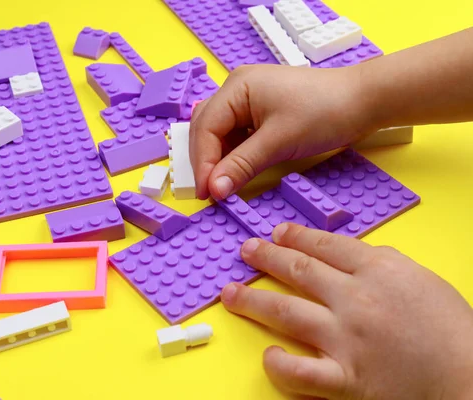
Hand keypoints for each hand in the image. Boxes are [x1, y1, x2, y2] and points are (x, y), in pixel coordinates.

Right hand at [189, 64, 376, 199]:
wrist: (364, 100)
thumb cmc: (326, 110)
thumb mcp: (279, 141)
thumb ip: (242, 165)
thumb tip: (215, 188)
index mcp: (237, 86)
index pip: (206, 128)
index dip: (203, 163)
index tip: (207, 192)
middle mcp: (237, 89)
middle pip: (207, 129)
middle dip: (206, 161)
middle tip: (210, 191)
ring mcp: (248, 99)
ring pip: (220, 134)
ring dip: (219, 159)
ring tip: (222, 184)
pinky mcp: (260, 111)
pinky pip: (237, 135)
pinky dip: (234, 155)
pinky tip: (237, 171)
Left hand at [221, 223, 472, 398]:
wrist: (472, 377)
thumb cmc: (452, 330)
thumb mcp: (420, 279)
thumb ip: (380, 264)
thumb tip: (347, 256)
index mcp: (378, 270)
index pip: (325, 245)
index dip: (295, 236)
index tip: (277, 233)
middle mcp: (357, 300)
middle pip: (299, 270)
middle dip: (267, 257)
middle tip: (247, 250)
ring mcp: (347, 340)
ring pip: (287, 313)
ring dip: (253, 301)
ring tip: (230, 292)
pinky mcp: (347, 380)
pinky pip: (300, 372)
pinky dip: (279, 364)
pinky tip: (269, 356)